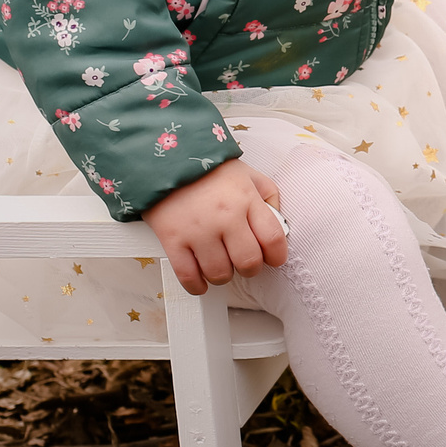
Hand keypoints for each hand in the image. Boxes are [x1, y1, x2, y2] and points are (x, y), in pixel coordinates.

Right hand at [145, 160, 286, 295]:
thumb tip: (279, 225)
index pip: (273, 238)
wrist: (165, 160)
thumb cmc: (210, 170)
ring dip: (224, 276)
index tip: (273, 259)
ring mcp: (198, 230)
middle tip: (245, 263)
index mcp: (247, 199)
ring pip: (220, 273)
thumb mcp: (249, 174)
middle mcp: (225, 217)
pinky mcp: (172, 239)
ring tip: (221, 266)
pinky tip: (201, 282)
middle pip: (249, 262)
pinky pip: (188, 276)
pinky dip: (197, 286)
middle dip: (251, 268)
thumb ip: (268, 197)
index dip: (277, 256)